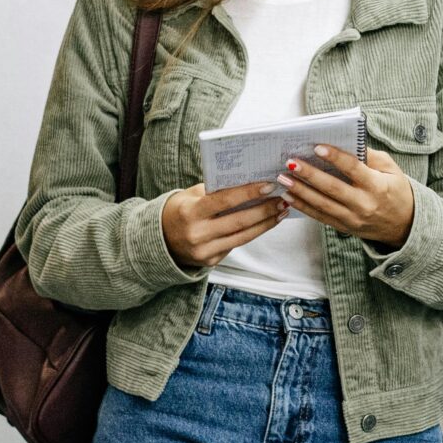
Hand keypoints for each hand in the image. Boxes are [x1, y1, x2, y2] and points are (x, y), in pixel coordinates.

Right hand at [161, 180, 283, 269]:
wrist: (159, 240)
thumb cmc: (179, 211)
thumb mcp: (190, 196)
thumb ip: (214, 190)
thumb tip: (246, 181)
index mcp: (190, 213)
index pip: (224, 201)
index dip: (248, 193)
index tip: (269, 185)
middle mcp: (197, 234)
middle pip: (239, 221)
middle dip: (264, 209)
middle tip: (283, 198)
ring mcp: (204, 251)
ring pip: (243, 236)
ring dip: (265, 223)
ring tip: (281, 210)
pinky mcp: (211, 261)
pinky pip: (236, 244)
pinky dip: (253, 232)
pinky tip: (266, 223)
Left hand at [277, 145, 415, 246]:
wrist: (405, 224)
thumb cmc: (396, 190)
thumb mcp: (391, 169)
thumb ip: (370, 156)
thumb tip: (346, 142)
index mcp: (377, 186)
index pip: (354, 169)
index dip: (336, 158)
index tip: (317, 147)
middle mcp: (364, 204)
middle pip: (333, 188)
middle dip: (310, 175)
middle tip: (290, 163)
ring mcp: (353, 219)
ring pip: (323, 205)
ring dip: (300, 192)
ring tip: (283, 179)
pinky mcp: (345, 227)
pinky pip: (321, 217)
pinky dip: (303, 207)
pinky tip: (289, 196)